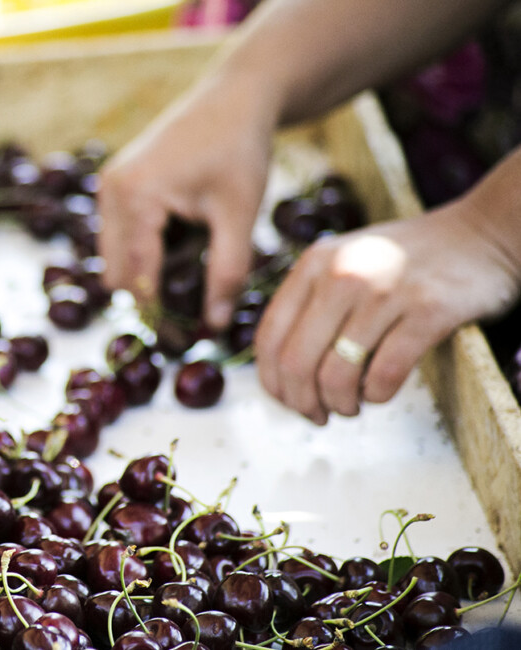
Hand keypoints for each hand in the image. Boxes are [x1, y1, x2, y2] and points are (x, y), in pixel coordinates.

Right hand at [98, 80, 276, 329]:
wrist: (234, 98)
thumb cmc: (240, 150)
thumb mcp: (239, 215)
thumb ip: (227, 272)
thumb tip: (214, 325)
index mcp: (135, 197)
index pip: (137, 278)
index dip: (159, 316)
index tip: (184, 343)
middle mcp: (111, 193)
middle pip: (116, 275)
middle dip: (149, 300)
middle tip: (191, 320)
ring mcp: (108, 188)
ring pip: (114, 260)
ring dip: (146, 276)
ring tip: (193, 277)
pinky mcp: (115, 186)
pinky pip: (119, 239)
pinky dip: (145, 254)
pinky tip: (183, 246)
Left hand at [254, 204, 520, 424]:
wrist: (480, 233)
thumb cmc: (405, 261)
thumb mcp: (343, 263)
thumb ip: (309, 304)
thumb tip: (280, 374)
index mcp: (313, 264)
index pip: (269, 338)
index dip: (272, 382)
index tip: (288, 401)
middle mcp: (342, 274)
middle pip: (296, 362)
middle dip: (302, 402)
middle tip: (319, 415)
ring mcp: (385, 291)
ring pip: (337, 374)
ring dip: (340, 404)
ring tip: (351, 406)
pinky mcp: (429, 311)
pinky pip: (384, 374)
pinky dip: (376, 395)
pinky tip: (379, 392)